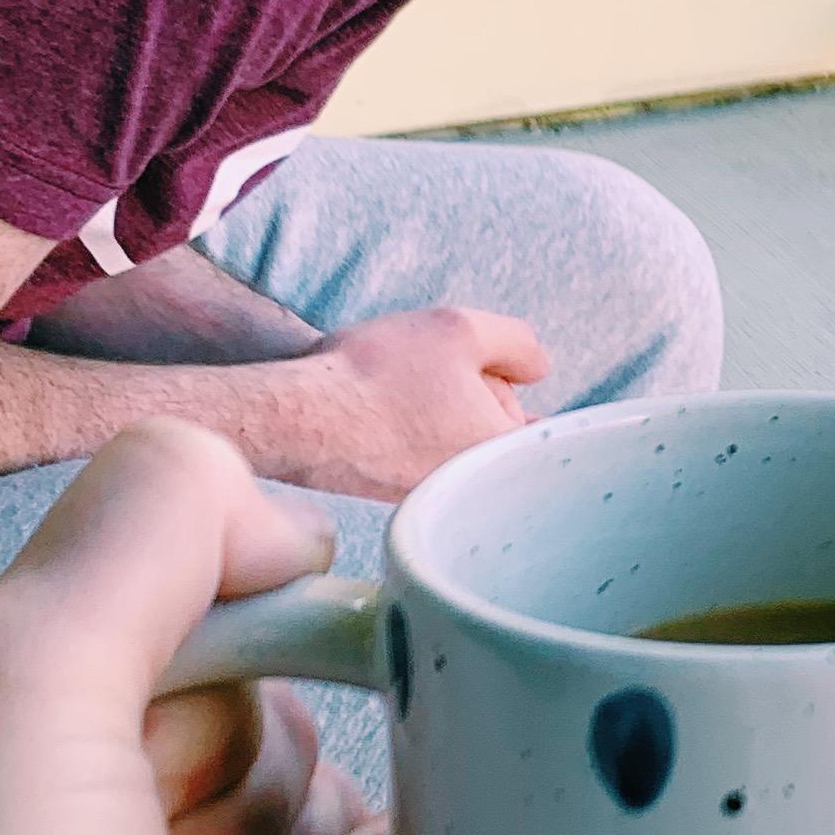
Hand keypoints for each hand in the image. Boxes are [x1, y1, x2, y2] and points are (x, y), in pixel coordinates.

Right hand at [263, 302, 548, 498]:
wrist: (292, 423)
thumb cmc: (376, 377)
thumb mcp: (462, 330)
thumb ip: (518, 343)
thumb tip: (539, 369)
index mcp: (503, 455)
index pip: (542, 426)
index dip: (511, 390)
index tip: (483, 379)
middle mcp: (475, 491)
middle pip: (496, 431)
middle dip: (476, 397)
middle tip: (432, 377)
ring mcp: (435, 501)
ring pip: (457, 443)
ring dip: (439, 414)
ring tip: (400, 395)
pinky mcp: (397, 503)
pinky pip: (422, 459)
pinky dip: (408, 434)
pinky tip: (380, 415)